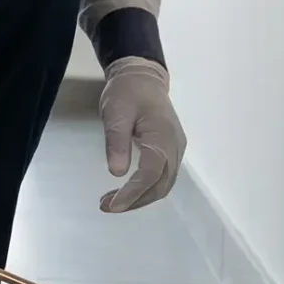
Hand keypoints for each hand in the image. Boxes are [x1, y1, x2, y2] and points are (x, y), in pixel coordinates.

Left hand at [100, 57, 184, 211]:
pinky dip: (146, 189)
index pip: (150, 173)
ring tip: (113, 202)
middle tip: (107, 206)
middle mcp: (175, 147)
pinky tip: (128, 191)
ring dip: (140, 197)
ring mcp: (176, 149)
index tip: (112, 205)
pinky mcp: (172, 150)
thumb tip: (117, 173)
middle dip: (135, 200)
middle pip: (160, 185)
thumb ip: (116, 142)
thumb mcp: (115, 114)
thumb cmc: (127, 93)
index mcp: (162, 137)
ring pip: (163, 184)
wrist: (143, 77)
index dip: (132, 193)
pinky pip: (163, 176)